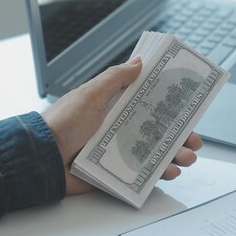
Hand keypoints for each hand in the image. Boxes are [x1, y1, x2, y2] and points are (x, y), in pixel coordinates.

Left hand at [43, 57, 202, 194]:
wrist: (41, 158)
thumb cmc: (62, 123)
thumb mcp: (89, 95)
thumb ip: (114, 78)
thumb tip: (138, 62)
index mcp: (114, 107)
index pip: (149, 104)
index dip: (170, 106)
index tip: (190, 106)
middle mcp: (119, 128)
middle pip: (157, 131)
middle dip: (180, 135)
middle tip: (194, 138)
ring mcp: (117, 152)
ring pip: (154, 153)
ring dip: (175, 155)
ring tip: (187, 157)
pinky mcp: (114, 173)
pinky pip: (141, 174)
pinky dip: (158, 173)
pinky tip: (169, 172)